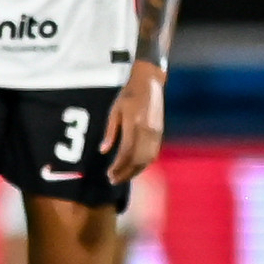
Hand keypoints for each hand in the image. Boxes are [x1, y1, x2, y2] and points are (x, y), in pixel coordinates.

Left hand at [101, 61, 165, 184]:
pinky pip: (153, 153)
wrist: (149, 83)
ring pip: (147, 159)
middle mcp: (147, 130)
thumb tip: (103, 151)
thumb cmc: (128, 95)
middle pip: (138, 159)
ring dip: (135, 171)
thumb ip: (110, 132)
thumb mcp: (115, 111)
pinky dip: (143, 163)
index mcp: (134, 123)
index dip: (118, 166)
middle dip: (126, 172)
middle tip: (113, 180)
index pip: (127, 152)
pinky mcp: (160, 133)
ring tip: (123, 177)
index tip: (109, 174)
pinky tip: (134, 167)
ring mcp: (156, 132)